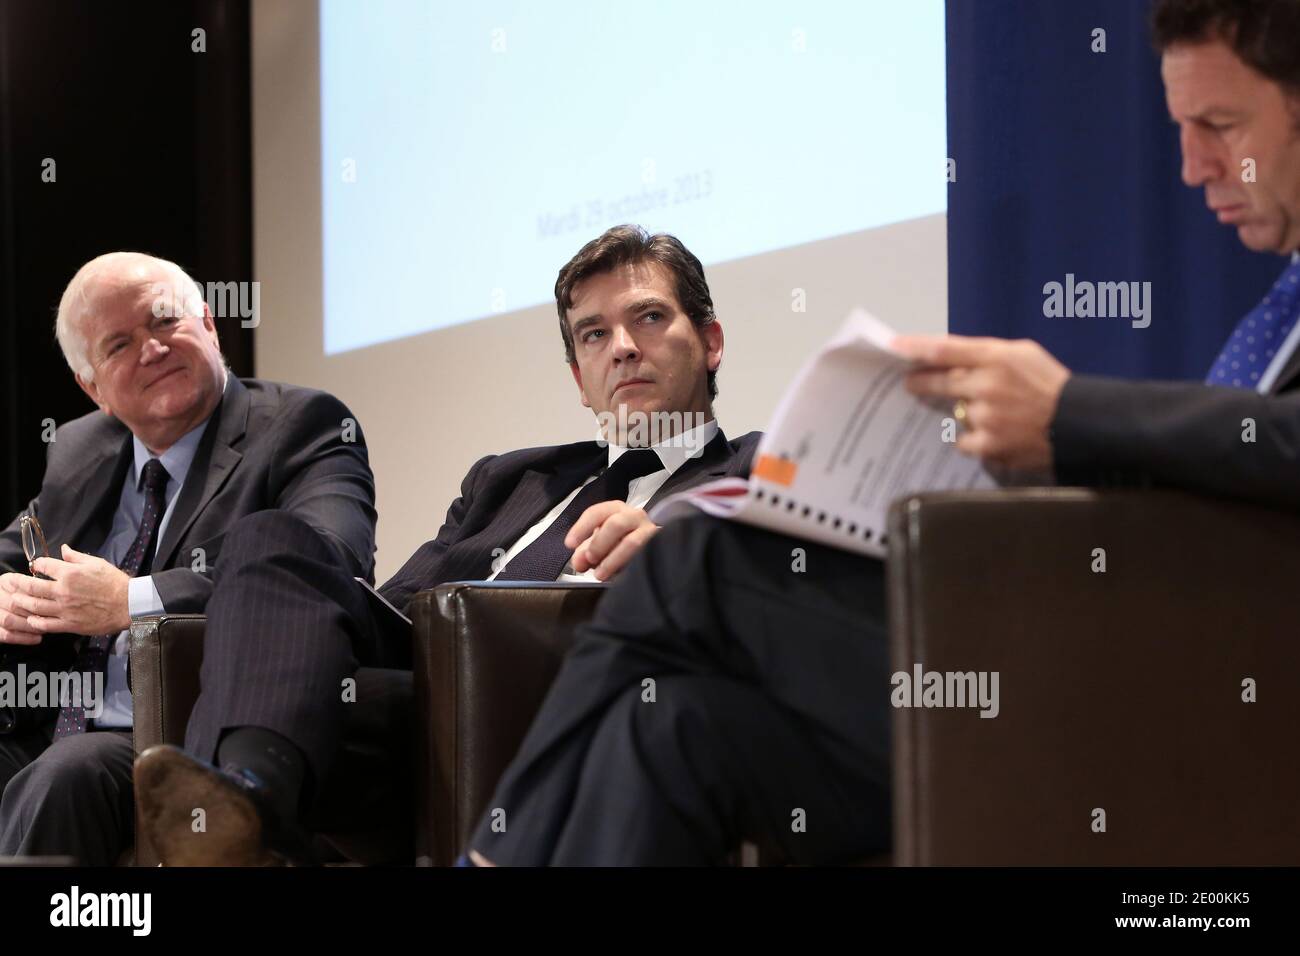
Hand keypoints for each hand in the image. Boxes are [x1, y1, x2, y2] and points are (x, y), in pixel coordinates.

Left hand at [3, 544, 130, 635]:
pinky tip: (31, 618)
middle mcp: (63, 591)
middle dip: (18, 583)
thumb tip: (63, 550)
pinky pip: (45, 624)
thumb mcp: (97, 563)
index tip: (35, 565)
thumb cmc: (115, 583)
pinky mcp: (69, 624)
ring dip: (21, 602)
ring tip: (16, 600)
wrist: (129, 604)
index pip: (44, 566)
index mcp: (70, 574)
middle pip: (31, 587)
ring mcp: (64, 609)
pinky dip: (34, 622)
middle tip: (12, 582)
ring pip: (34, 606)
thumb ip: (76, 557)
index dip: (37, 564)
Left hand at [566, 501, 658, 580]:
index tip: (570, 544)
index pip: (596, 513)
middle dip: (599, 543)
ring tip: (601, 574)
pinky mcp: (660, 546)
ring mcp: (649, 530)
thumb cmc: (621, 542)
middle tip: (590, 560)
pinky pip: (645, 556)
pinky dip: (629, 566)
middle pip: (615, 524)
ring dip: (613, 560)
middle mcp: (634, 515)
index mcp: (615, 510)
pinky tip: (621, 575)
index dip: (581, 528)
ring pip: (632, 542)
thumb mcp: (599, 544)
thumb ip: (584, 552)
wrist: (655, 547)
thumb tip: (579, 562)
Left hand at [892, 334, 1071, 471]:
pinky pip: (963, 440)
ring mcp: (986, 416)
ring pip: (954, 412)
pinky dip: (970, 437)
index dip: (915, 347)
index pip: (945, 349)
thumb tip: (945, 356)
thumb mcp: (1022, 353)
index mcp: (998, 357)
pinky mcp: (989, 444)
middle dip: (920, 382)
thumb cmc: (1049, 383)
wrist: (1080, 422)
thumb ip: (984, 354)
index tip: (894, 346)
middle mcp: (988, 384)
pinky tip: (990, 434)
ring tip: (991, 413)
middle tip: (910, 383)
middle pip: (938, 382)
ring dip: (962, 412)